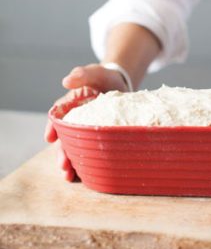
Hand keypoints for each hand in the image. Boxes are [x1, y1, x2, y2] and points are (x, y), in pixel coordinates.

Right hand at [44, 64, 128, 180]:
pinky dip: (86, 162)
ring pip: (74, 147)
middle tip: (63, 165)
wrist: (122, 85)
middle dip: (61, 152)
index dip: (53, 127)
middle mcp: (74, 120)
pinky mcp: (98, 136)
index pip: (58, 116)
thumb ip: (83, 74)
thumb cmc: (105, 78)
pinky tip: (85, 175)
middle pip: (64, 137)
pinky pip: (90, 150)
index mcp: (70, 104)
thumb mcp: (96, 73)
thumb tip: (66, 80)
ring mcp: (85, 130)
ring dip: (71, 162)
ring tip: (69, 176)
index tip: (49, 137)